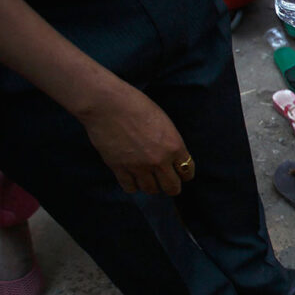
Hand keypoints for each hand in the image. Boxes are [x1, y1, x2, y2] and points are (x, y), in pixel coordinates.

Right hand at [75, 82, 193, 195]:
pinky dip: (132, 185)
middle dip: (171, 186)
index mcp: (174, 146)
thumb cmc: (137, 106)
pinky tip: (132, 177)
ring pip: (151, 190)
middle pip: (172, 187)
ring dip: (151, 185)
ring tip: (147, 178)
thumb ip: (170, 143)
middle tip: (166, 181)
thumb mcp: (164, 123)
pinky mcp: (119, 169)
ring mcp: (139, 167)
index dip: (184, 174)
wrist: (107, 104)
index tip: (180, 173)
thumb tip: (172, 159)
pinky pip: (130, 188)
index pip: (187, 172)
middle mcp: (159, 160)